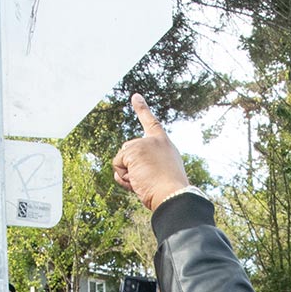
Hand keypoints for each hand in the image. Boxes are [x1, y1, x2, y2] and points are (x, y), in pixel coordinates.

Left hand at [112, 95, 191, 211]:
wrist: (173, 195)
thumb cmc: (169, 192)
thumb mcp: (159, 177)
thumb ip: (143, 169)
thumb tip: (119, 173)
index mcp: (165, 145)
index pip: (152, 124)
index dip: (143, 109)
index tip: (135, 96)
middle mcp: (155, 141)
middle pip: (129, 151)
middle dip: (131, 168)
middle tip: (150, 180)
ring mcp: (143, 143)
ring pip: (122, 159)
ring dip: (128, 175)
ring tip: (146, 181)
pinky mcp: (133, 150)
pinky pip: (117, 164)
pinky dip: (123, 177)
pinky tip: (138, 180)